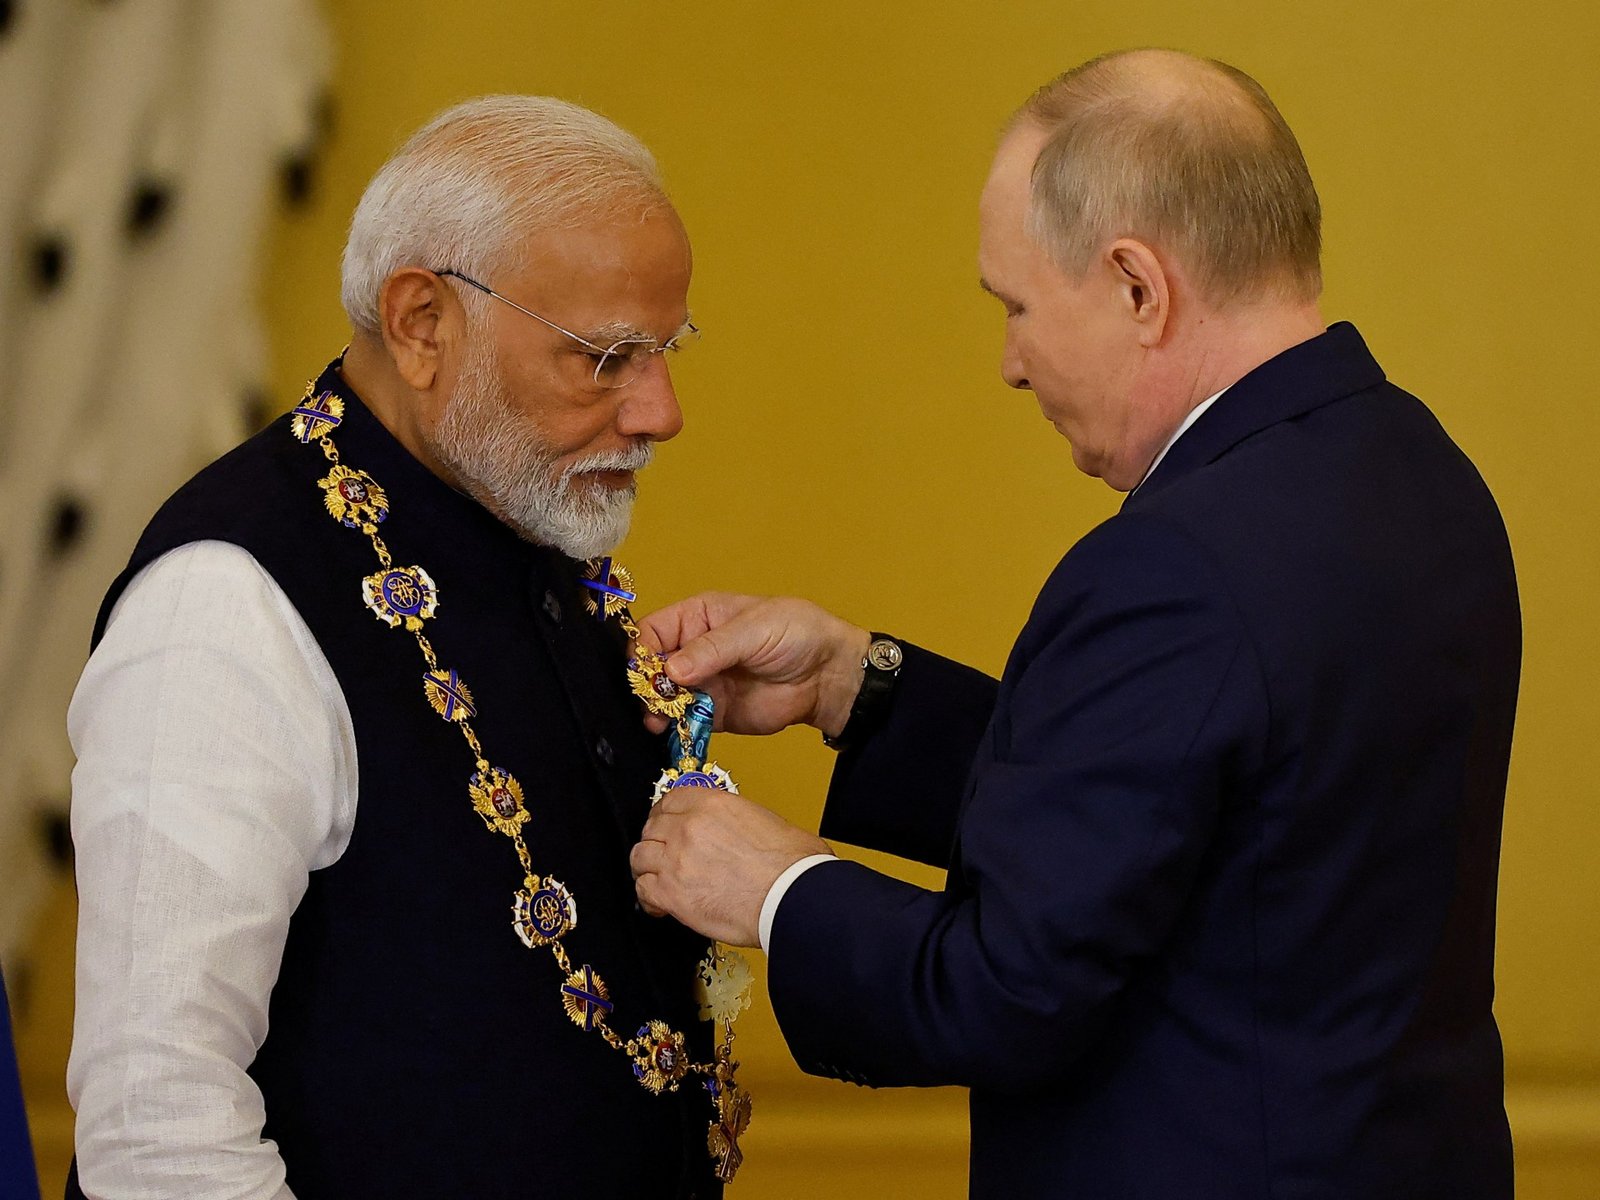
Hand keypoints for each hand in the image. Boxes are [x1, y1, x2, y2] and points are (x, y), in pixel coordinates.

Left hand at [631, 786, 830, 946]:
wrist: (790, 895)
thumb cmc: (791, 865)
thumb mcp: (767, 821)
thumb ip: (739, 821)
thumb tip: (739, 832)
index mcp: (712, 804)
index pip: (670, 799)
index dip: (664, 814)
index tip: (665, 822)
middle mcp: (688, 828)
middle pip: (651, 828)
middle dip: (655, 841)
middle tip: (661, 852)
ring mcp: (676, 860)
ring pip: (640, 857)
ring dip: (646, 867)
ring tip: (655, 877)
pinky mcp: (671, 893)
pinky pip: (643, 890)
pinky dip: (648, 898)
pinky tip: (658, 904)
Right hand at [637, 593, 870, 737]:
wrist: (829, 677)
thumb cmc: (797, 635)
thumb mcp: (755, 629)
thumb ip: (713, 648)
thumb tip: (672, 668)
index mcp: (699, 617)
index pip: (653, 630)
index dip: (642, 650)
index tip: (644, 671)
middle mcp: (693, 650)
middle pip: (652, 667)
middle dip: (645, 684)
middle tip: (651, 700)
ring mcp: (702, 684)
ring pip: (663, 697)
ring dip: (656, 709)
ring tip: (658, 720)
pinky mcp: (713, 714)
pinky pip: (684, 721)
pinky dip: (675, 728)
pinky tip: (672, 732)